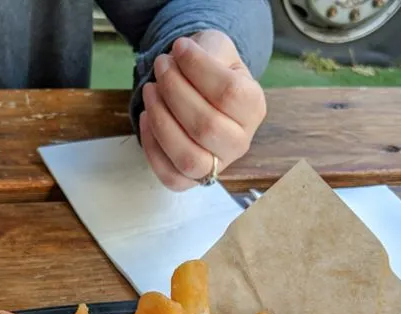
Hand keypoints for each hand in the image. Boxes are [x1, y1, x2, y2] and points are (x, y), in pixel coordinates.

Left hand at [139, 30, 265, 191]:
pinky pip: (170, 176)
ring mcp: (218, 166)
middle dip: (175, 92)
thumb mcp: (218, 49)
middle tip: (161, 66)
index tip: (179, 47)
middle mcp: (241, 142)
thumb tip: (180, 55)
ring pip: (189, 158)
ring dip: (162, 122)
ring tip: (150, 90)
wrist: (204, 92)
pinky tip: (147, 117)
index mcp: (254, 107)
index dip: (198, 67)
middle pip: (207, 127)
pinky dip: (152, 147)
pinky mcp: (192, 180)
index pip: (229, 92)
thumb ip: (206, 50)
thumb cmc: (212, 69)